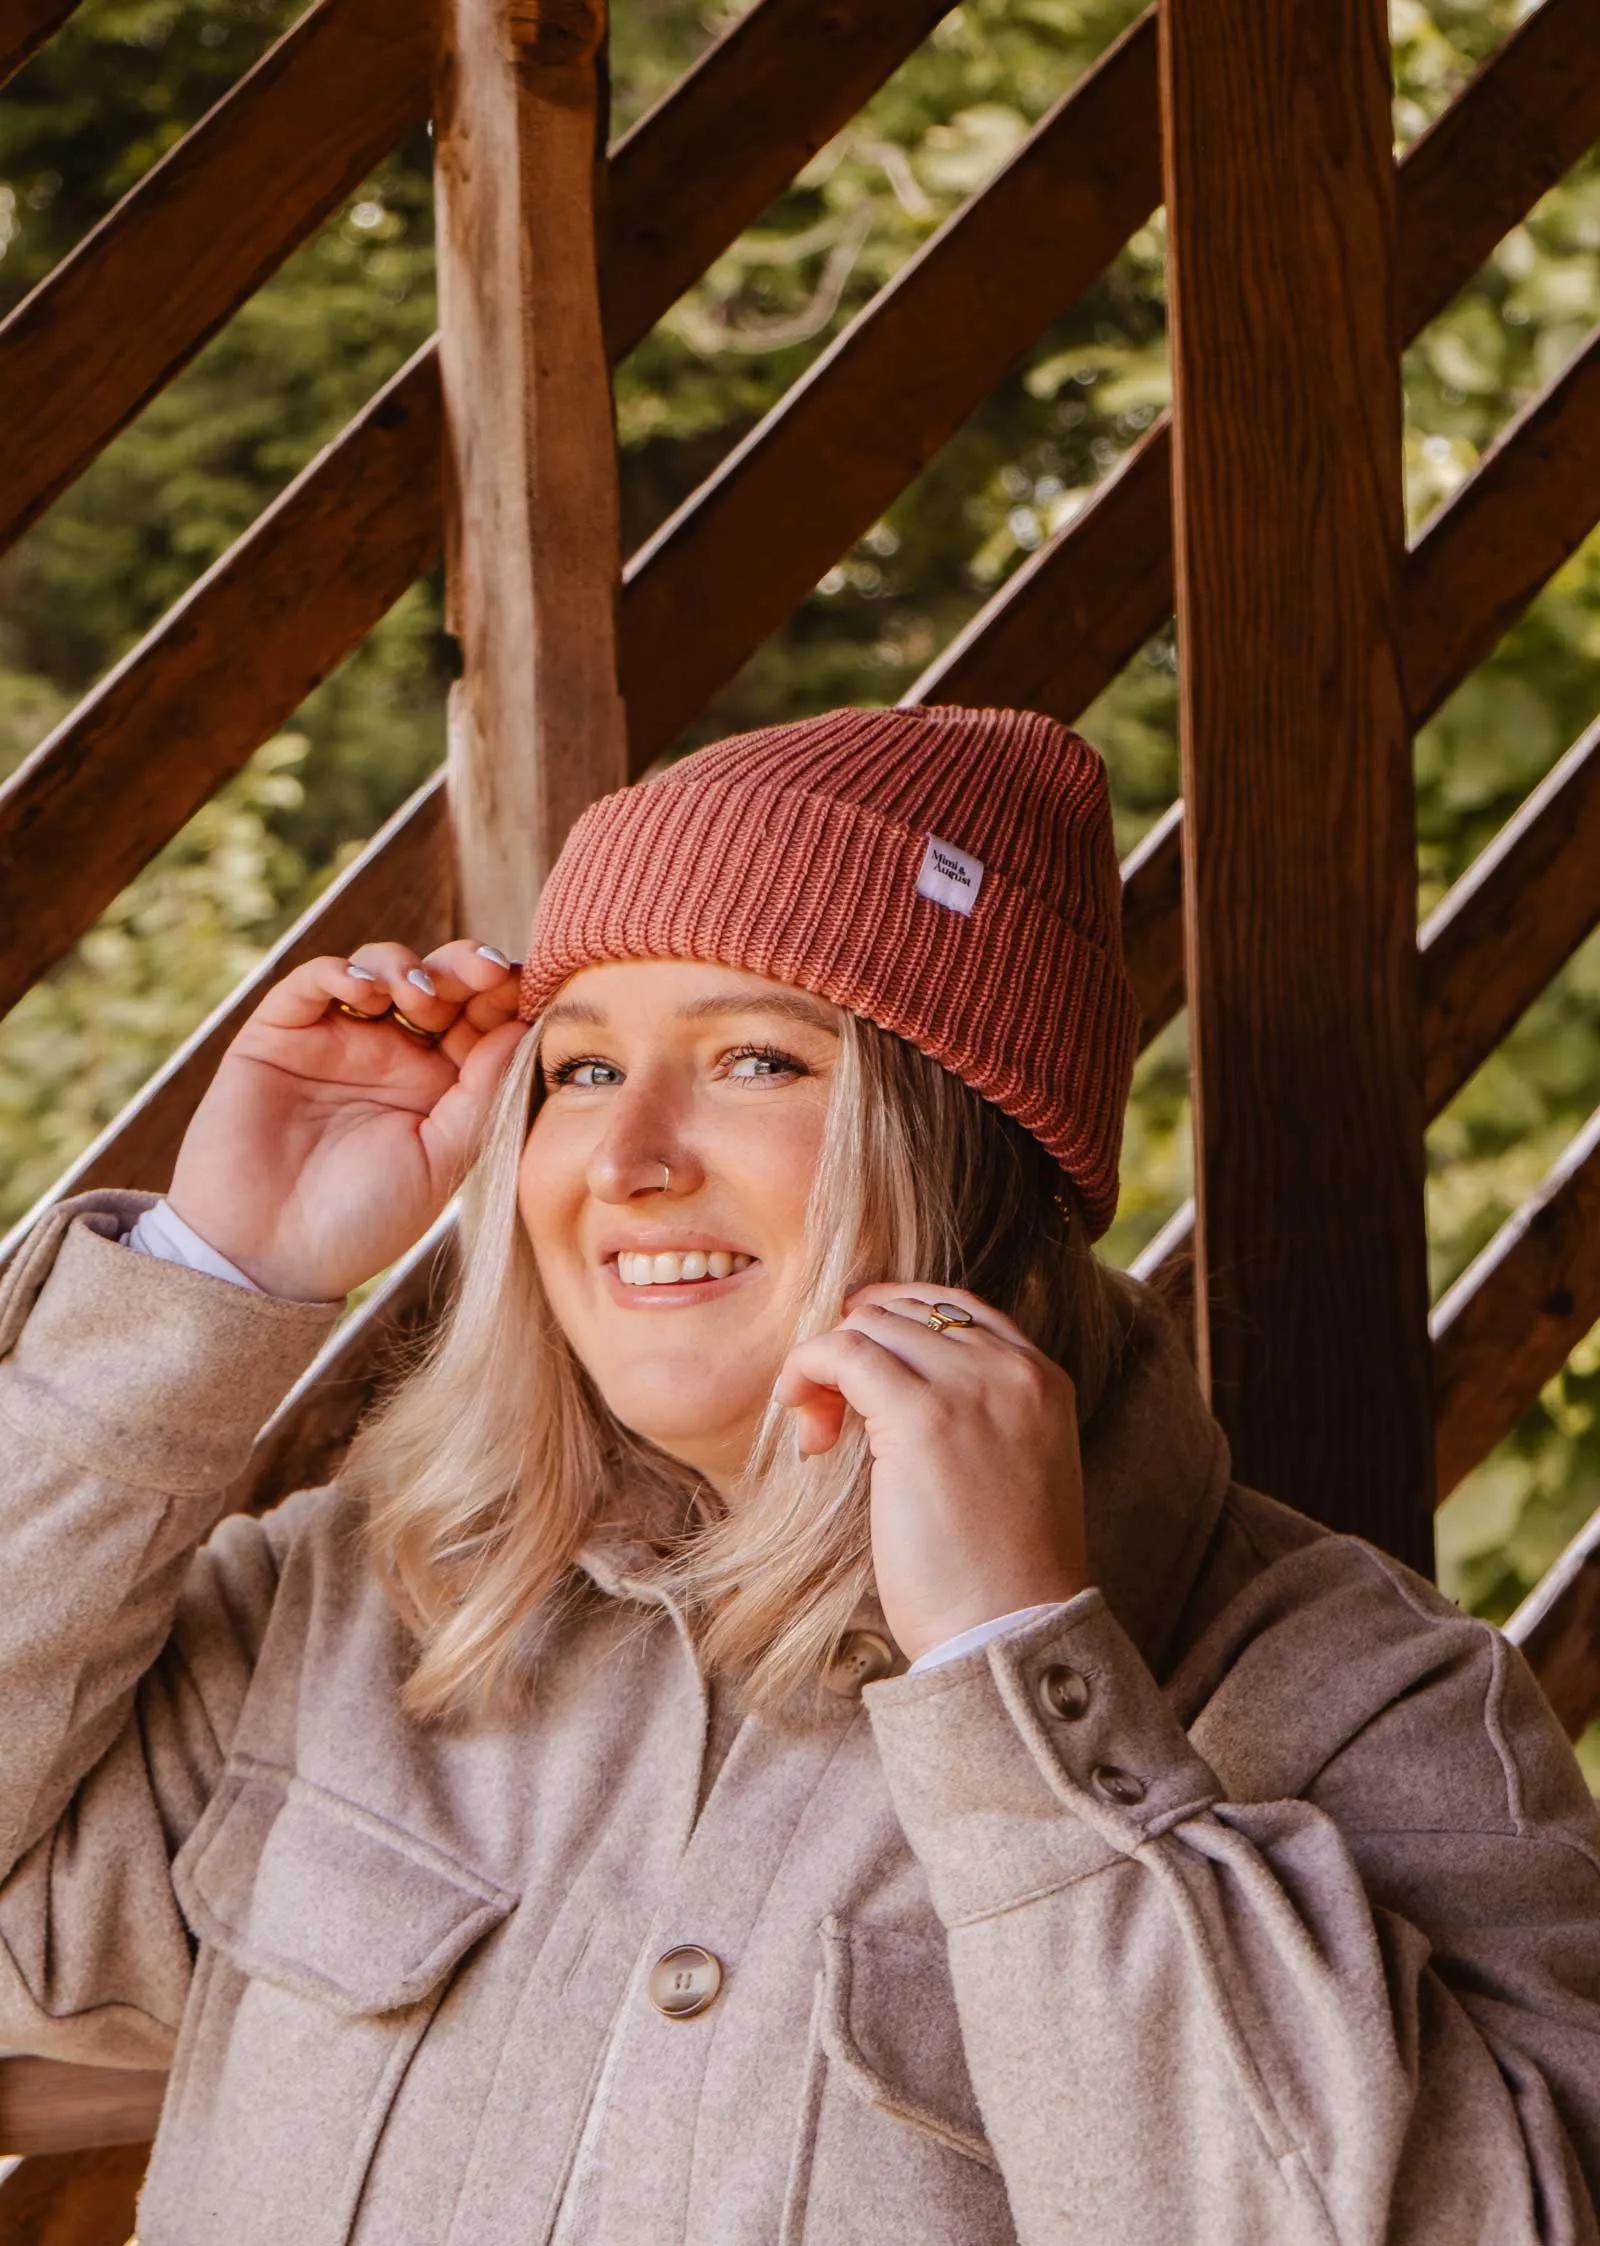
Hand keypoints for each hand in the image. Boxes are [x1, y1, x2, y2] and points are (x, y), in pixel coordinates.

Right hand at [166, 940, 527, 1300]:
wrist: (267, 1258)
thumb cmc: (363, 1222)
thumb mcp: (441, 1162)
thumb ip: (482, 1095)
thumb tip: (522, 1026)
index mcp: (440, 1085)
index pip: (480, 1018)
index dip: (503, 994)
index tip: (523, 985)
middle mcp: (392, 1054)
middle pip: (437, 981)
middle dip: (465, 966)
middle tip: (484, 973)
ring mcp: (336, 1039)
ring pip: (380, 967)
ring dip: (407, 967)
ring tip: (417, 997)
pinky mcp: (279, 1034)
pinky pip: (312, 981)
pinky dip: (340, 970)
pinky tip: (363, 990)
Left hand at [773, 1282, 1088, 1663]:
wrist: (1009, 1631)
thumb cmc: (999, 1574)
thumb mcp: (1011, 1468)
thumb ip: (978, 1413)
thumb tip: (889, 1383)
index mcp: (1044, 1380)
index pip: (958, 1309)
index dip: (894, 1324)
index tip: (856, 1362)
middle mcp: (1014, 1371)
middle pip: (905, 1313)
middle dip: (856, 1351)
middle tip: (830, 1420)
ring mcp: (971, 1388)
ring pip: (870, 1326)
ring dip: (827, 1365)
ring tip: (819, 1433)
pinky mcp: (922, 1417)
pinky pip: (843, 1352)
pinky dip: (806, 1368)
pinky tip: (797, 1413)